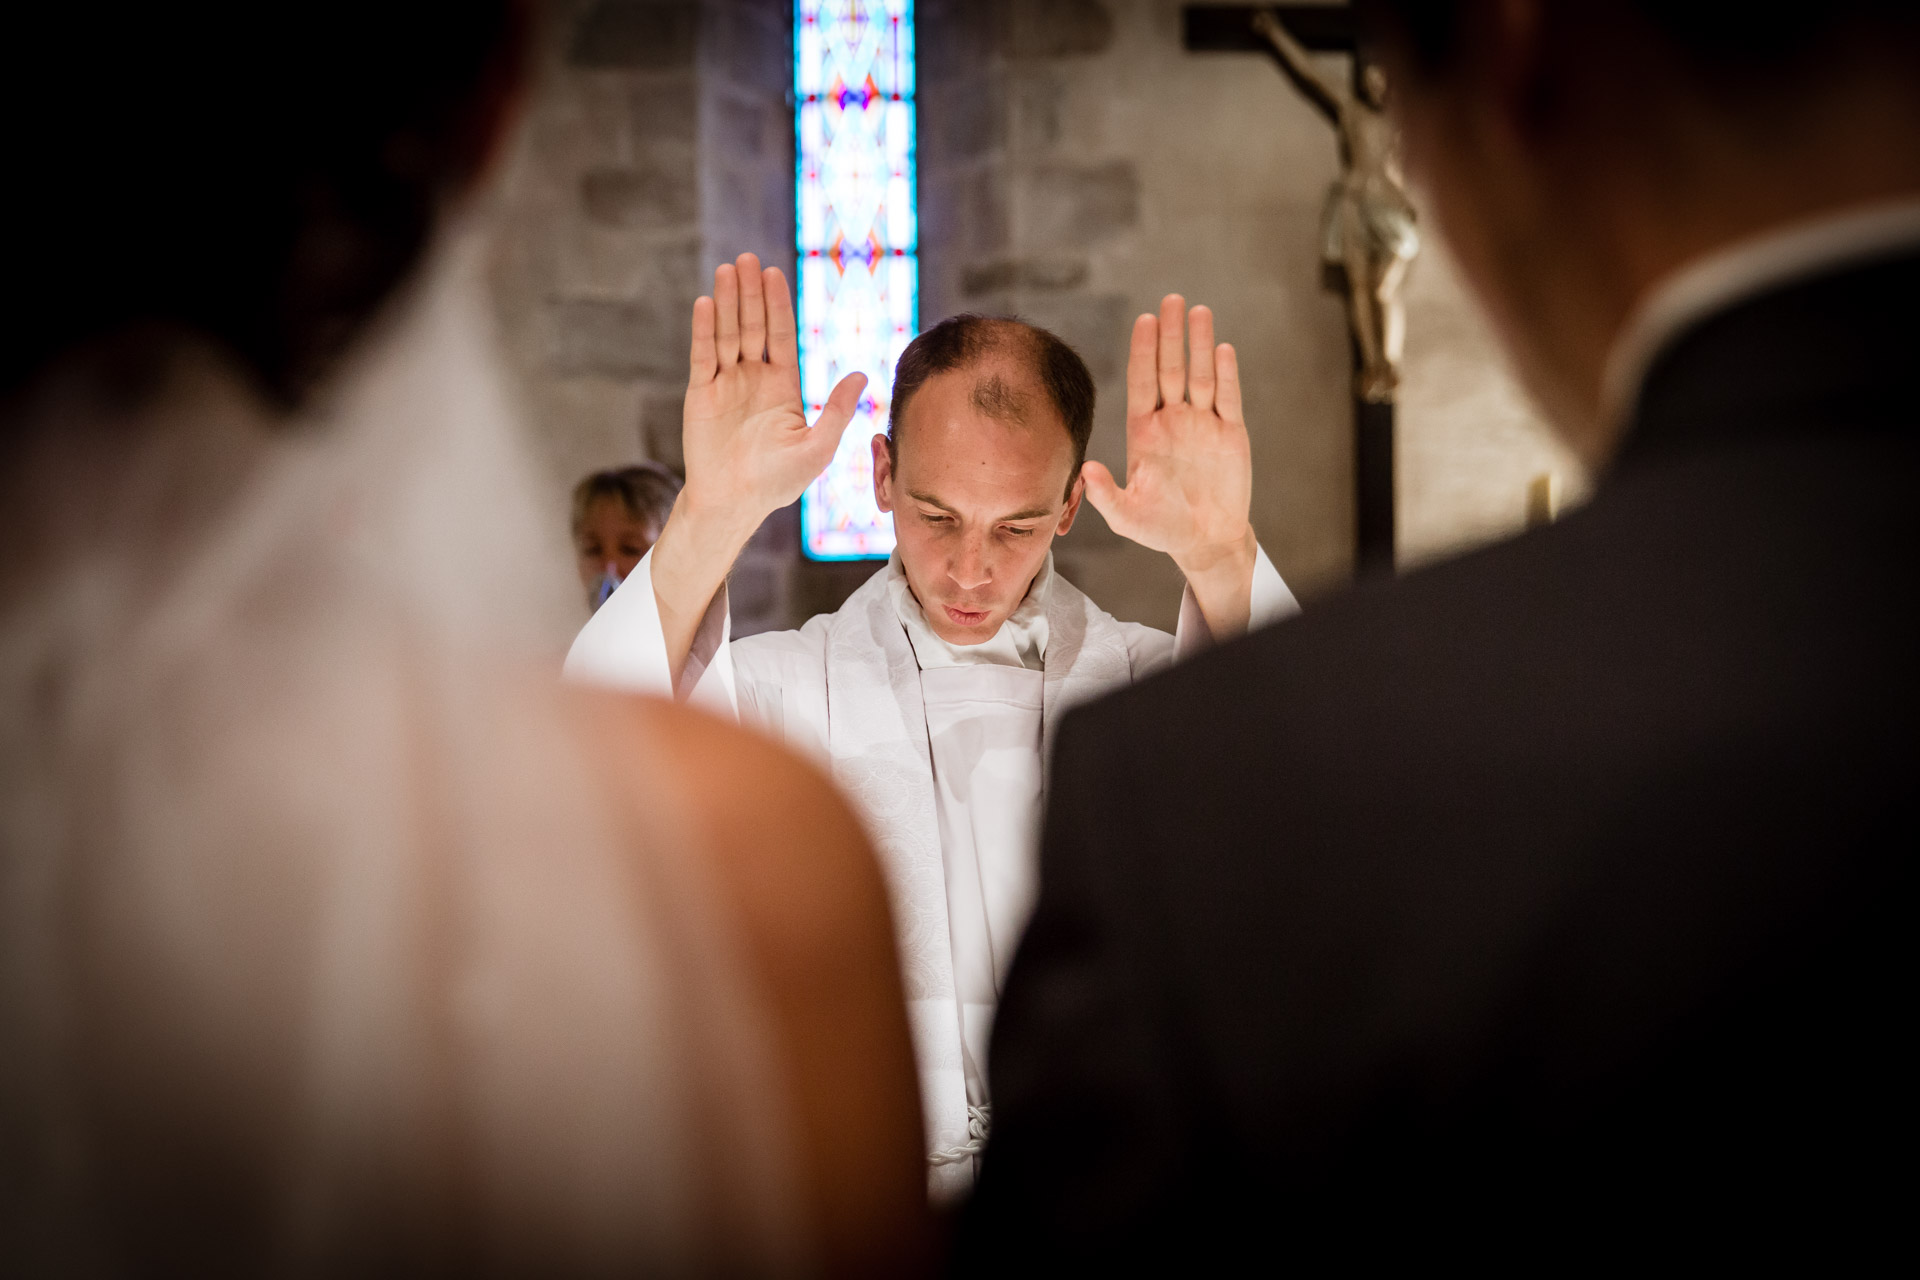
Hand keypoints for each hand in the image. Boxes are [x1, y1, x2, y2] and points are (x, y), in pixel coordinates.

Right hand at [679, 252, 865, 537]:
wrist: (734, 504)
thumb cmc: (778, 481)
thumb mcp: (818, 446)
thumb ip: (837, 410)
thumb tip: (863, 374)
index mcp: (781, 386)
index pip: (780, 335)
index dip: (777, 305)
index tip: (775, 273)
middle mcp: (752, 378)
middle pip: (752, 325)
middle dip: (751, 293)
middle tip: (749, 259)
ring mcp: (725, 384)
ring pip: (727, 333)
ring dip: (727, 301)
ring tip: (729, 269)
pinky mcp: (700, 394)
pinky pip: (703, 355)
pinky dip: (704, 329)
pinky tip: (706, 303)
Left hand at [1083, 295, 1255, 580]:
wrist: (1205, 540)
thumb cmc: (1161, 528)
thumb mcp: (1128, 516)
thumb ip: (1105, 495)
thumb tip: (1086, 471)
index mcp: (1144, 431)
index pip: (1142, 382)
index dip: (1143, 351)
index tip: (1144, 320)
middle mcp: (1172, 420)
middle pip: (1170, 369)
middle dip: (1170, 335)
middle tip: (1171, 299)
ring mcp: (1202, 423)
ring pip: (1201, 375)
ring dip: (1200, 344)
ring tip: (1199, 311)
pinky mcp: (1230, 434)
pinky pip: (1228, 398)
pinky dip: (1227, 374)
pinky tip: (1224, 349)